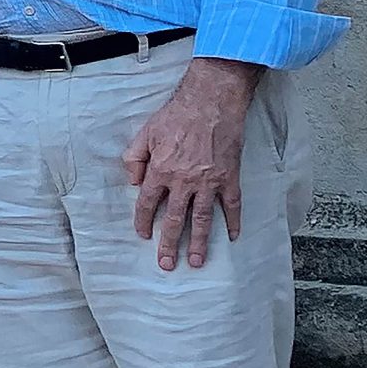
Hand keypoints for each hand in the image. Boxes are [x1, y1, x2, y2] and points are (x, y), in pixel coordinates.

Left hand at [122, 58, 257, 270]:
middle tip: (167, 264)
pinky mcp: (230, 178)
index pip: (147, 204)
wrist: (212, 102)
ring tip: (196, 261)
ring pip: (203, 219)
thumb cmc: (176, 116)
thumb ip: (134, 158)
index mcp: (161, 171)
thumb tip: (132, 181)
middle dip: (169, 244)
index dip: (143, 221)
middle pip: (174, 219)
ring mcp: (209, 182)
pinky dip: (234, 222)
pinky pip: (233, 205)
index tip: (143, 235)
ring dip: (199, 242)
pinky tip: (233, 237)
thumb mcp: (145, 133)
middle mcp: (184, 182)